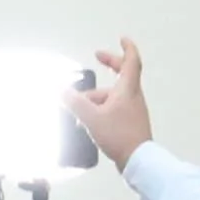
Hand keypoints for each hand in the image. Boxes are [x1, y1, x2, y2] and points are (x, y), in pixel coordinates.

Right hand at [68, 37, 154, 164]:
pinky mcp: (130, 123)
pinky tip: (87, 121)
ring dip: (96, 96)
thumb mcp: (92, 117)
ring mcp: (133, 110)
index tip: (121, 39)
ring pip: (113, 95)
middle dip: (110, 65)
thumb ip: (75, 102)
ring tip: (78, 108)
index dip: (127, 48)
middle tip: (98, 58)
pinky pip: (113, 108)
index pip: (131, 62)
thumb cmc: (118, 134)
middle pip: (122, 75)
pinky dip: (100, 109)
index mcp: (127, 89)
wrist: (138, 160)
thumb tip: (61, 90)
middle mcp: (133, 96)